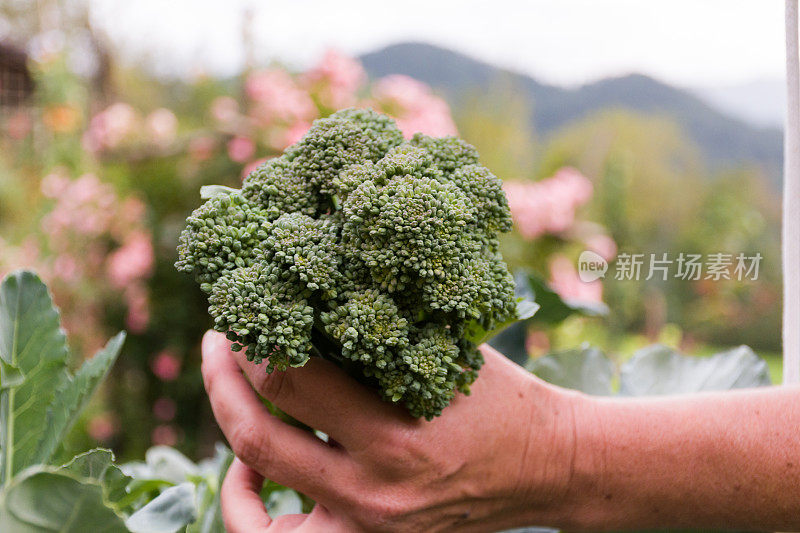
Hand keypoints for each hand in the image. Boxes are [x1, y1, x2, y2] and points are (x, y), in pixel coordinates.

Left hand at [201, 330, 580, 531]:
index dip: (256, 341)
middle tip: (218, 342)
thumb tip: (307, 299)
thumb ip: (377, 336)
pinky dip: (251, 506)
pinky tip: (252, 469)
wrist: (547, 469)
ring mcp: (366, 530)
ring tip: (229, 402)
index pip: (290, 382)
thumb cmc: (500, 400)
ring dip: (228, 445)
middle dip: (223, 379)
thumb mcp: (442, 356)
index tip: (250, 312)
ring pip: (255, 504)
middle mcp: (372, 493)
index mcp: (396, 436)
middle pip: (257, 436)